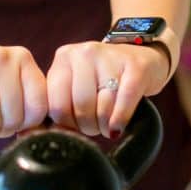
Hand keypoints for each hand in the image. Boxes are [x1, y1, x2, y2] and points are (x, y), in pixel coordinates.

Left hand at [46, 41, 169, 138]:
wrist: (143, 59)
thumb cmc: (102, 81)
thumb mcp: (75, 85)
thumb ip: (60, 104)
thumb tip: (47, 136)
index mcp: (63, 58)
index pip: (56, 105)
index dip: (66, 125)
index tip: (75, 126)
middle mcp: (85, 53)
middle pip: (81, 108)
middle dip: (88, 127)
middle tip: (94, 127)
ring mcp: (111, 57)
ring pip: (102, 108)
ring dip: (104, 126)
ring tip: (107, 124)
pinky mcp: (137, 67)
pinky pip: (124, 102)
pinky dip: (120, 120)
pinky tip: (118, 127)